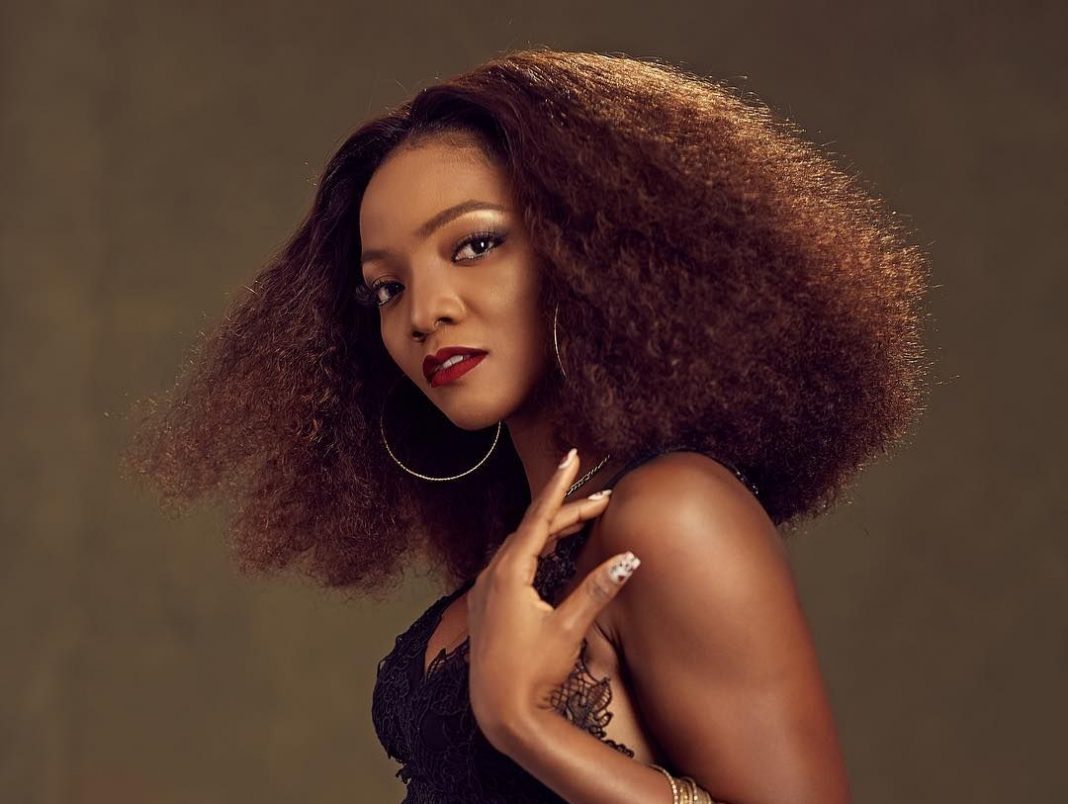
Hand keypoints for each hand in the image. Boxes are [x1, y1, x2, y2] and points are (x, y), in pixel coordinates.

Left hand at [466, 448, 641, 745]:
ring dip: (553, 528)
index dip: (559, 486)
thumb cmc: (532, 672)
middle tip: (603, 498)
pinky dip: (536, 547)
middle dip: (568, 510)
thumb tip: (630, 558)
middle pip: (534, 529)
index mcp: (509, 574)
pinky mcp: (488, 603)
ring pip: (522, 544)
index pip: (539, 518)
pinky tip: (551, 547)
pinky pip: (513, 561)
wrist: (499, 712)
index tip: (570, 457)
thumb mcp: (569, 628)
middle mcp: (492, 575)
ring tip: (586, 516)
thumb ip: (597, 589)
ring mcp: (486, 589)